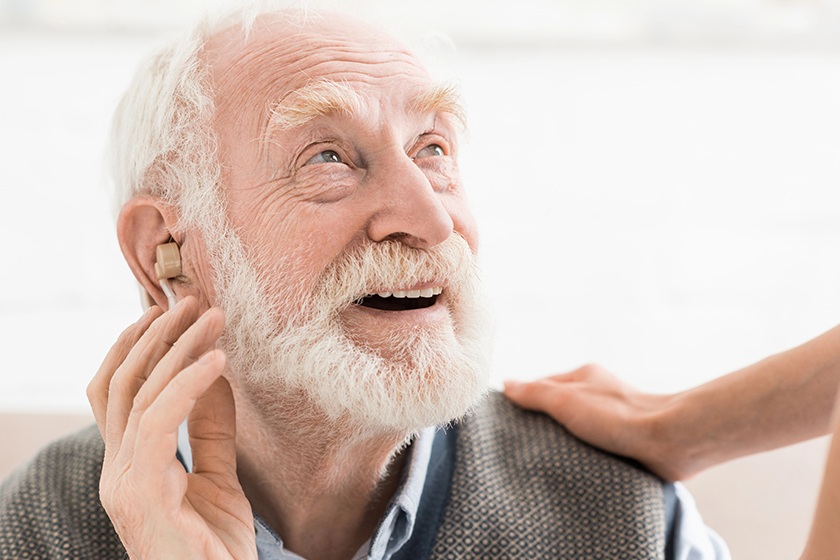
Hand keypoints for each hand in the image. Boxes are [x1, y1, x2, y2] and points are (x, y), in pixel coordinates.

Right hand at [87, 297, 256, 559]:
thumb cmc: (216, 548)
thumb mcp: (219, 476)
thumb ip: (211, 429)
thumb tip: (214, 373)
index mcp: (129, 464)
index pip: (119, 391)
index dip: (139, 346)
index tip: (174, 313)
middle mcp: (116, 470)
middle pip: (122, 382)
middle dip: (155, 335)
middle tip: (192, 301)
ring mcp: (124, 483)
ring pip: (138, 394)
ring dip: (175, 348)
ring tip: (212, 318)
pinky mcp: (143, 494)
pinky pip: (158, 423)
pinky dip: (187, 385)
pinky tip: (217, 360)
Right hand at [504, 364, 687, 480]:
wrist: (670, 441)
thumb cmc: (618, 417)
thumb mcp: (565, 400)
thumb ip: (535, 393)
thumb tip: (506, 385)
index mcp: (584, 376)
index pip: (541, 386)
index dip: (522, 402)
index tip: (506, 421)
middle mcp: (598, 393)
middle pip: (558, 407)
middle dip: (542, 424)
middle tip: (521, 445)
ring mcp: (612, 417)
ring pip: (577, 428)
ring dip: (564, 442)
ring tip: (545, 461)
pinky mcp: (625, 440)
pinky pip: (595, 446)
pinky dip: (583, 455)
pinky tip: (574, 468)